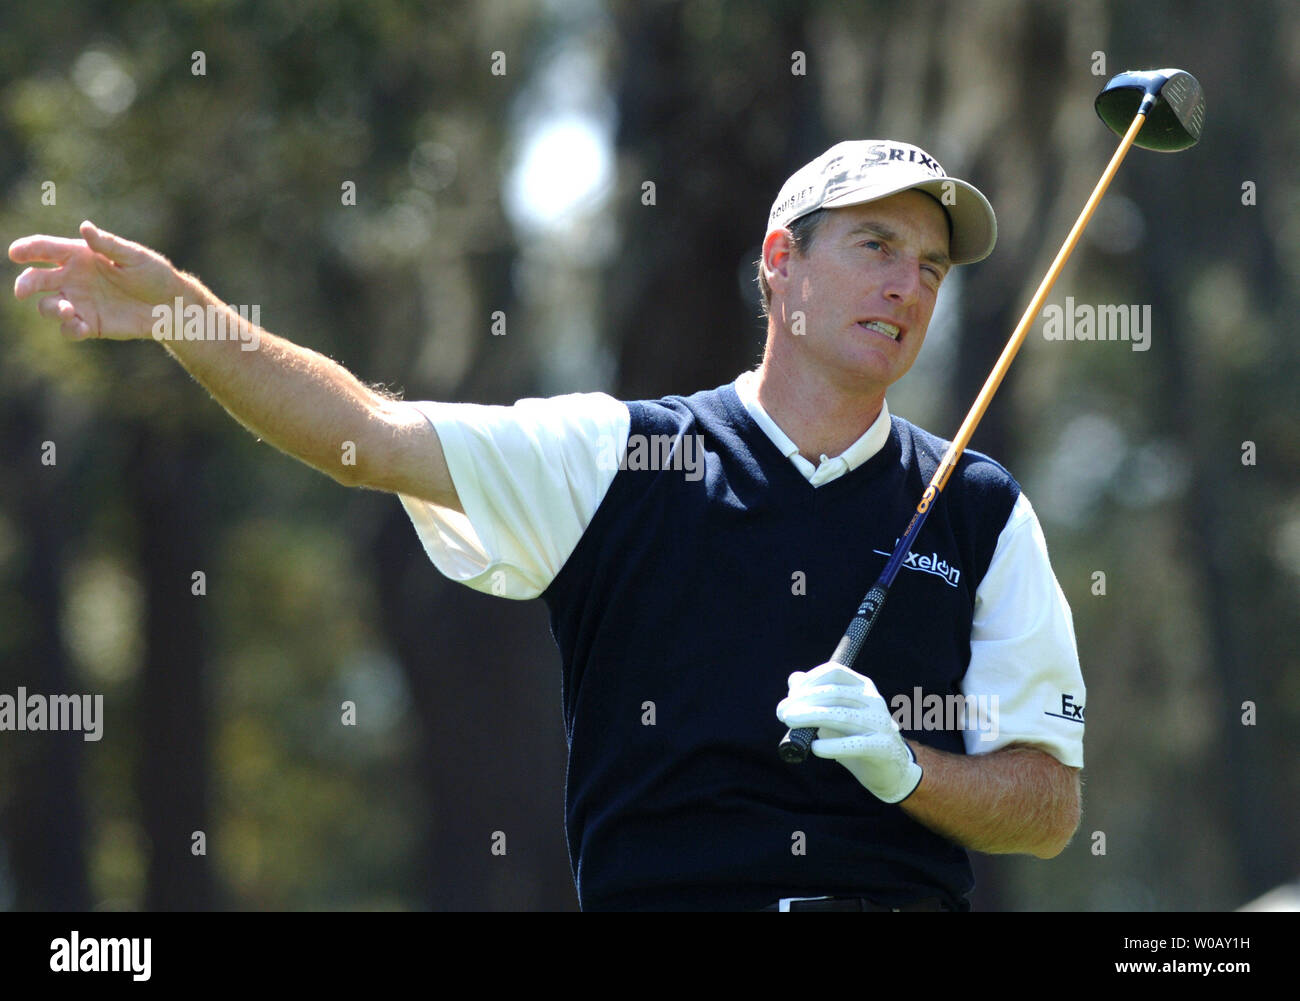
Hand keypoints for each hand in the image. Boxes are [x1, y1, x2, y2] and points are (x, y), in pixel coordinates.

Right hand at [10, 220, 185, 340]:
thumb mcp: (134, 256)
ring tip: (69, 310)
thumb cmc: (154, 275)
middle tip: (22, 291)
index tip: (15, 253)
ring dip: (51, 308)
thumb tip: (85, 227)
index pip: (45, 249)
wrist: (171, 306)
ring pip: (48, 306)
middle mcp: (73, 278)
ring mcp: (79, 302)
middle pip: (37, 279)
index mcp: (79, 255)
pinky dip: (69, 329)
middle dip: (26, 284)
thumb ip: (108, 245)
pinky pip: (69, 329)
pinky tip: (79, 326)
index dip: (27, 249)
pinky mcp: (90, 324)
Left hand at [776, 663, 922, 803]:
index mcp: (863, 686)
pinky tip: (815, 748)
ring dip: (812, 717)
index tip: (791, 695)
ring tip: (790, 722)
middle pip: (835, 693)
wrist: (888, 769)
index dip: (810, 680)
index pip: (834, 672)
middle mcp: (873, 700)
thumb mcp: (835, 714)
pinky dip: (832, 745)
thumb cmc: (855, 737)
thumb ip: (815, 696)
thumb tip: (794, 679)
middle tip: (783, 713)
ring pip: (842, 715)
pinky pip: (855, 744)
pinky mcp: (882, 747)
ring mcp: (880, 723)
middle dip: (804, 701)